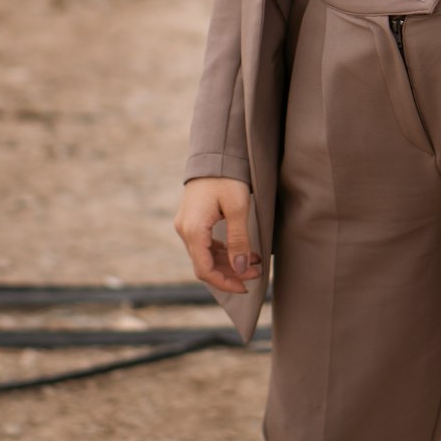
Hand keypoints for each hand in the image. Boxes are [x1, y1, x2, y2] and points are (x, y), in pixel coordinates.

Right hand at [174, 177, 259, 294]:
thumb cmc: (226, 178)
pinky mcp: (193, 220)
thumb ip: (238, 240)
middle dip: (231, 272)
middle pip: (205, 264)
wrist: (214, 154)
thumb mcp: (238, 208)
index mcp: (193, 230)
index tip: (245, 287)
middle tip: (256, 273)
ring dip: (229, 261)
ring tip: (254, 261)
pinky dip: (223, 250)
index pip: (205, 269)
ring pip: (206, 255)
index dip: (224, 282)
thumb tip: (241, 268)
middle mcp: (185, 230)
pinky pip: (206, 243)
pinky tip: (242, 250)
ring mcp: (187, 225)